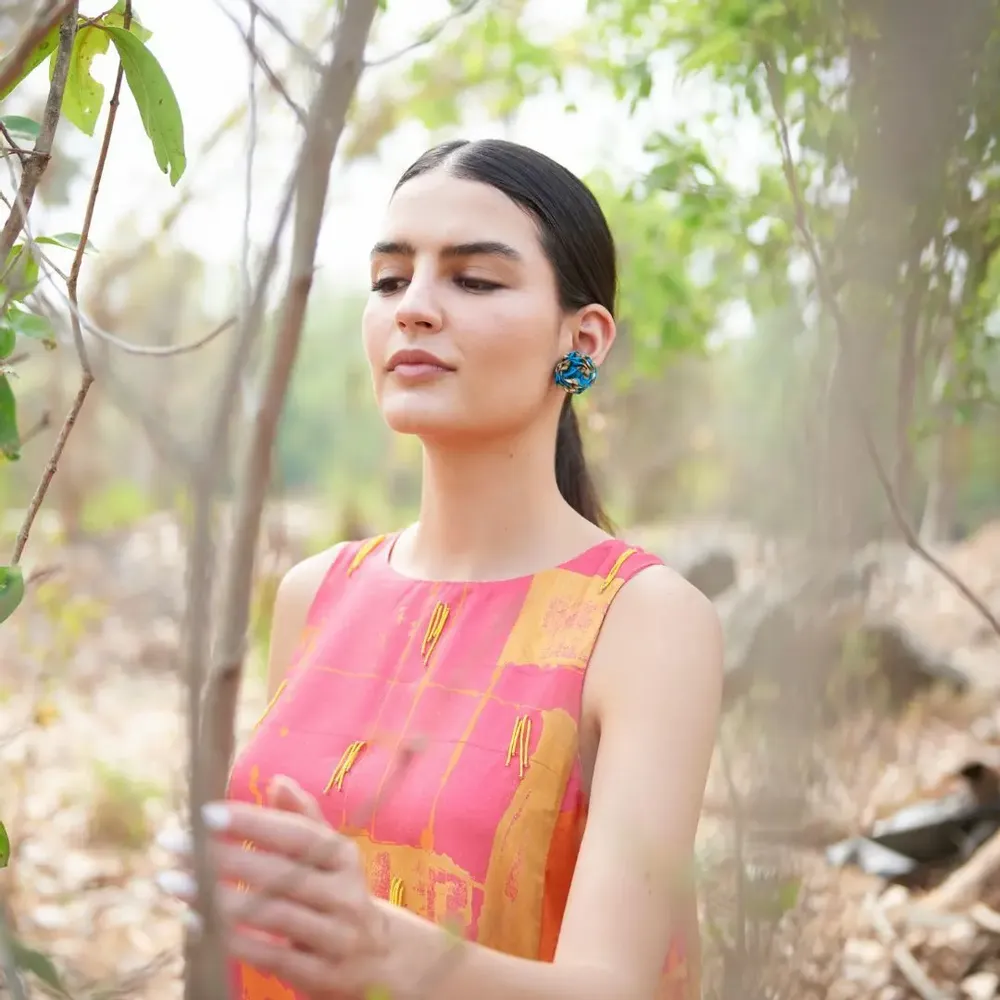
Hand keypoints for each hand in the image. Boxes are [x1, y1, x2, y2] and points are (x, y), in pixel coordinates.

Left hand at [156, 776, 387, 998]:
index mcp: (344, 856)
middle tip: (175, 845)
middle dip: (223, 859)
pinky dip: (229, 939)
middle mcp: (345, 894)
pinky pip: (269, 956)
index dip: (254, 822)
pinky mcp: (320, 974)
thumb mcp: (330, 856)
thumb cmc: (337, 894)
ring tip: (173, 882)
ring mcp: (335, 936)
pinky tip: (194, 923)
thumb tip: (277, 781)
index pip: (298, 834)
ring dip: (217, 900)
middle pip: (281, 874)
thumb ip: (303, 818)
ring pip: (272, 915)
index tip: (206, 813)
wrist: (379, 960)